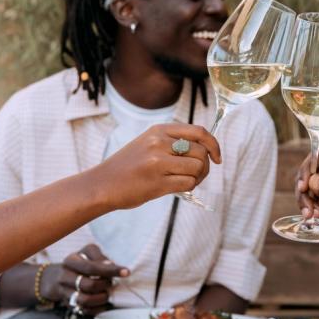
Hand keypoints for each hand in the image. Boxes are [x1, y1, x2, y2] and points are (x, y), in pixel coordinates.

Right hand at [45, 244, 127, 315]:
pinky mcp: (68, 304)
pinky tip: (104, 304)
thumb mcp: (88, 253)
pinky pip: (83, 311)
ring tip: (107, 294)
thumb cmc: (79, 263)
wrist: (54, 278)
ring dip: (101, 298)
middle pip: (88, 285)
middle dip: (105, 285)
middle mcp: (65, 277)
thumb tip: (112, 265)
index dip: (110, 270)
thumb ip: (100, 257)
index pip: (91, 267)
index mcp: (71, 261)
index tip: (126, 272)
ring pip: (84, 300)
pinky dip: (97, 309)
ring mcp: (64, 292)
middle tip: (111, 283)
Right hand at [89, 123, 221, 209]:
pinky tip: (179, 188)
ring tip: (186, 181)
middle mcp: (159, 143)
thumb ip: (173, 141)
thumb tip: (207, 149)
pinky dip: (189, 187)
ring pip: (198, 168)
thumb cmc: (128, 166)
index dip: (214, 144)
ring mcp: (158, 163)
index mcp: (159, 130)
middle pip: (201, 152)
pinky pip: (188, 183)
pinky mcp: (157, 182)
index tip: (217, 157)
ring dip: (198, 178)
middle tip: (198, 175)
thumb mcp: (148, 143)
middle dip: (206, 166)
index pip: (199, 132)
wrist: (102, 185)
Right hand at [295, 149, 318, 244]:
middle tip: (305, 200)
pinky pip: (312, 202)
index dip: (309, 166)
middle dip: (303, 185)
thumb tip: (312, 180)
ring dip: (304, 199)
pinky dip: (308, 208)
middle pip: (311, 172)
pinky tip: (312, 217)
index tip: (304, 183)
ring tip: (309, 214)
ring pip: (308, 189)